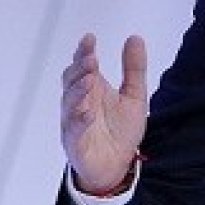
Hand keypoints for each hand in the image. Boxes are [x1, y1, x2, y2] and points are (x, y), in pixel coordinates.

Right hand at [60, 33, 148, 193]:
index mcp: (92, 89)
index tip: (90, 39)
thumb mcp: (134, 96)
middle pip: (72, 80)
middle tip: (91, 59)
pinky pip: (74, 130)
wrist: (117, 166)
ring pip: (70, 102)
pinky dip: (79, 120)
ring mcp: (74, 121)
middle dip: (80, 68)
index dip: (83, 51)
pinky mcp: (75, 142)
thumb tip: (135, 37)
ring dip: (78, 90)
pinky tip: (88, 113)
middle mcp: (79, 102)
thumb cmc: (120, 130)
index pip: (83, 65)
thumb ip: (134, 68)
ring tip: (90, 80)